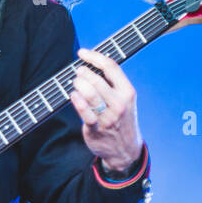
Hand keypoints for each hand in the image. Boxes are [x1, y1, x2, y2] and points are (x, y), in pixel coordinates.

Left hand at [68, 47, 143, 173]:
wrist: (125, 149)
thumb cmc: (122, 119)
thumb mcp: (125, 100)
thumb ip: (113, 83)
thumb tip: (93, 64)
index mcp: (128, 92)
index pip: (111, 67)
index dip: (94, 56)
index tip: (82, 53)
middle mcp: (119, 104)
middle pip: (98, 80)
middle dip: (83, 72)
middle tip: (77, 71)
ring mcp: (108, 117)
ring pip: (90, 94)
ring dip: (78, 84)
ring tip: (75, 82)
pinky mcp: (96, 129)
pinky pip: (85, 113)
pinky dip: (76, 101)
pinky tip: (73, 95)